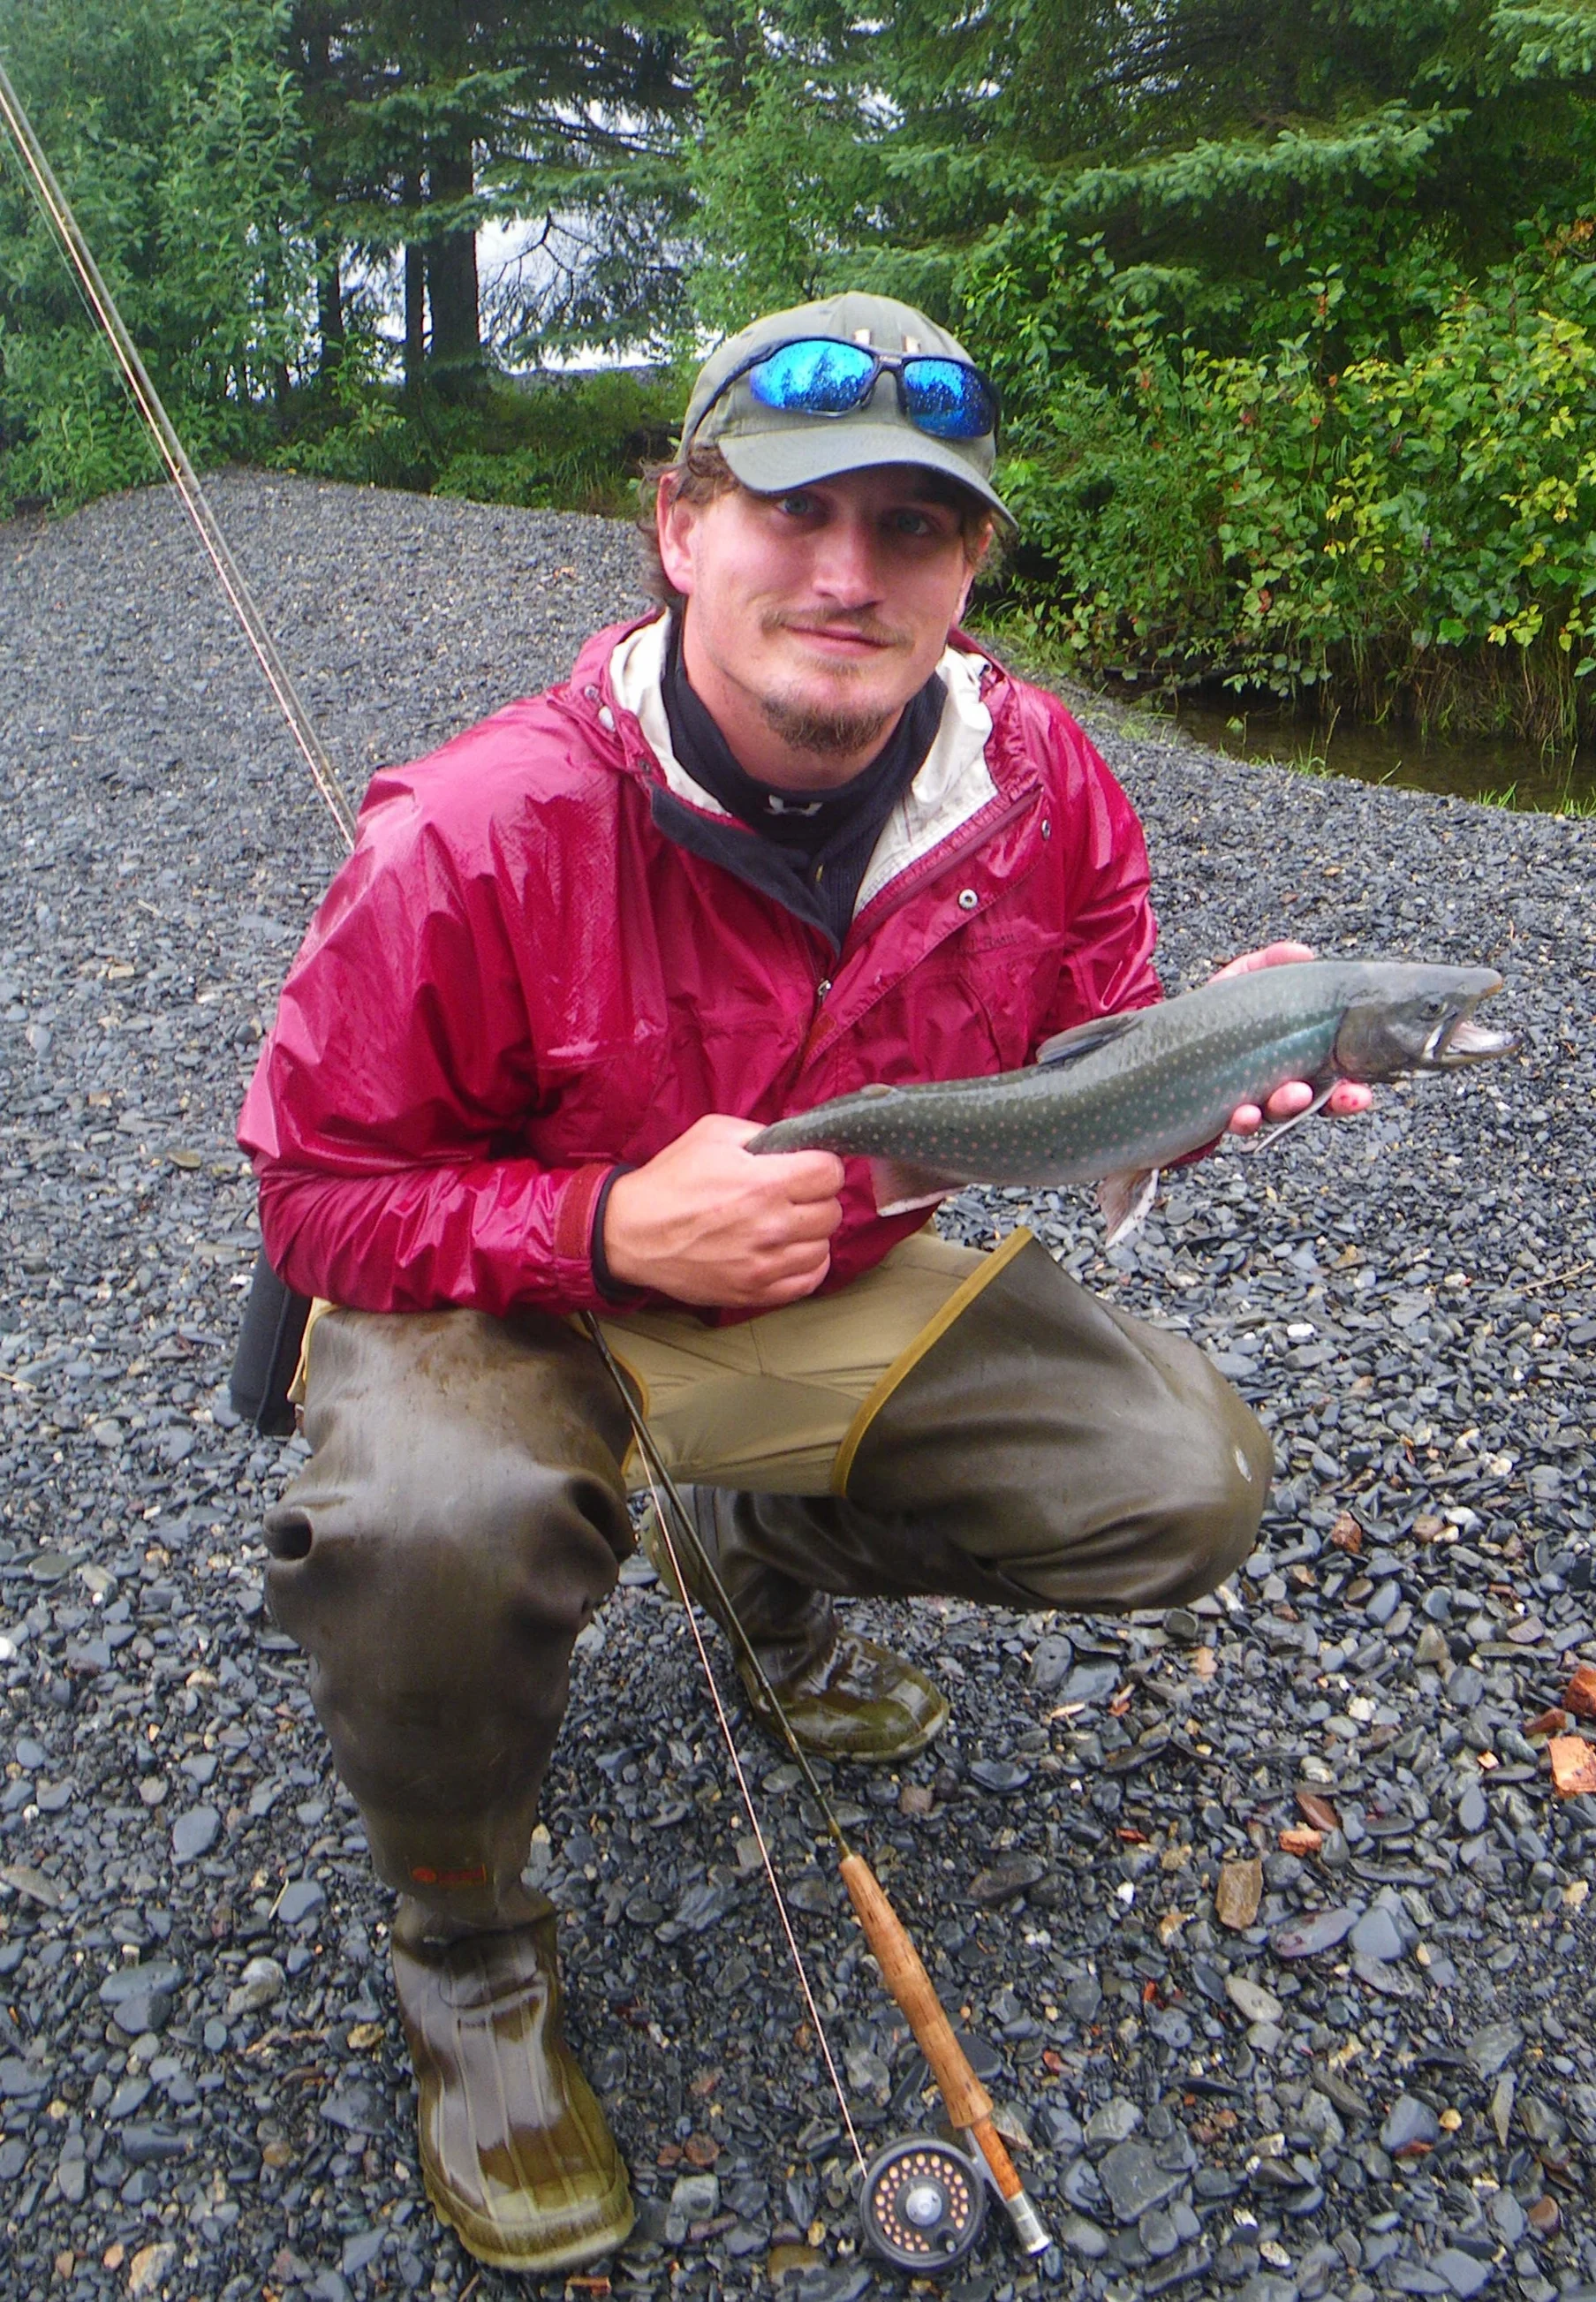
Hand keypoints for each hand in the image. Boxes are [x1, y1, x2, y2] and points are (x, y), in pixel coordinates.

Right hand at [602, 1114, 844, 1308]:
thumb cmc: (671, 1179)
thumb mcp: (714, 1134)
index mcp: (765, 1183)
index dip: (821, 1165)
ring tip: (787, 1223)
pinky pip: (809, 1280)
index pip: (830, 1173)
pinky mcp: (755, 1291)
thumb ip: (762, 1134)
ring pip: (823, 1246)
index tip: (807, 1168)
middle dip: (816, 1198)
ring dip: (810, 1233)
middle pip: (831, 1211)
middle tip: (793, 1195)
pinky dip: (807, 1264)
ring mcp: (765, 1264)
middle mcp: (772, 1226)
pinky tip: (790, 1251)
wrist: (633, 1232)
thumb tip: (797, 1142)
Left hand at [1209, 941, 1373, 1134]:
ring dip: (1287, 1107)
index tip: (1362, 1091)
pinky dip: (1242, 1120)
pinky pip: (1233, 1124)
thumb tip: (1303, 953)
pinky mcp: (1217, 1117)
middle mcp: (1276, 1087)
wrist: (1162, 1042)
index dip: (1350, 1091)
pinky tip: (1243, 1114)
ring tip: (1292, 1095)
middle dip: (1327, 1102)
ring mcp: (1248, 1105)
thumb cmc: (1215, 1013)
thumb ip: (1270, 963)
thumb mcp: (1241, 981)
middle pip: (1311, 1103)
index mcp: (1295, 1059)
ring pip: (1274, 1115)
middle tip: (1339, 1095)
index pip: (1332, 1081)